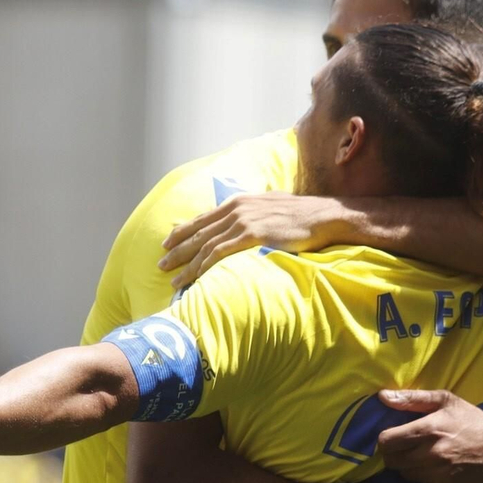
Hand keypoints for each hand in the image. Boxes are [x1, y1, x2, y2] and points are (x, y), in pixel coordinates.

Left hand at [158, 193, 346, 289]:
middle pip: (198, 233)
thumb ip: (250, 214)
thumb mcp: (269, 207)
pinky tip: (196, 279)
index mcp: (238, 202)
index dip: (182, 231)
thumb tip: (241, 225)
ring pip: (205, 246)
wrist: (322, 215)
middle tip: (161, 264)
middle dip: (177, 250)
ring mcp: (243, 222)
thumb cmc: (300, 214)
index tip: (167, 243)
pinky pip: (220, 254)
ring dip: (187, 265)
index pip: (202, 218)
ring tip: (174, 280)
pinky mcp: (252, 236)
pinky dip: (205, 267)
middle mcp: (236, 210)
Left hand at [375, 390, 482, 482]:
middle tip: (409, 448)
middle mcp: (432, 454)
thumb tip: (382, 396)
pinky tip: (440, 469)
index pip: (386, 441)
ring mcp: (440, 475)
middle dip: (396, 454)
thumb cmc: (472, 422)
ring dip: (411, 467)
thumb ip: (412, 398)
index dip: (386, 440)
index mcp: (429, 429)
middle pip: (392, 461)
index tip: (394, 438)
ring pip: (406, 475)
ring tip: (426, 458)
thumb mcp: (446, 401)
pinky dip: (426, 479)